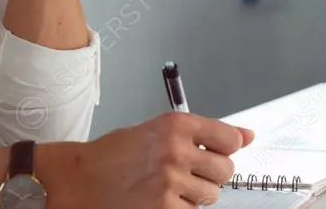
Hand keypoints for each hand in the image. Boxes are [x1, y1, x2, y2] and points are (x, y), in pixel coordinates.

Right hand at [66, 112, 254, 208]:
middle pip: (226, 169)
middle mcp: (175, 151)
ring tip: (169, 185)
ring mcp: (171, 181)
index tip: (219, 150)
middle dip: (212, 173)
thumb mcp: (156, 130)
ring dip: (196, 194)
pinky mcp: (165, 208)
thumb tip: (245, 136)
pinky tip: (160, 198)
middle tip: (189, 172)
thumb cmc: (113, 154)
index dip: (226, 146)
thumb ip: (201, 133)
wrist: (80, 179)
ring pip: (212, 195)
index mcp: (175, 125)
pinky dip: (180, 208)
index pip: (228, 137)